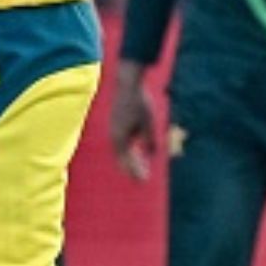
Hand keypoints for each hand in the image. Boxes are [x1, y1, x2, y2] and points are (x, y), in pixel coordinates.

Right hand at [110, 62, 157, 181]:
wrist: (127, 84)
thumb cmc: (139, 103)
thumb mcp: (148, 123)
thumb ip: (149, 140)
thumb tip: (152, 154)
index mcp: (121, 138)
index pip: (127, 161)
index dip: (135, 172)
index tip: (144, 181)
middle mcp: (114, 136)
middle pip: (122, 159)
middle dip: (132, 169)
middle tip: (142, 179)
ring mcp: (113, 130)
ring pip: (121, 151)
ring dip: (129, 160)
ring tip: (139, 167)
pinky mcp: (115, 124)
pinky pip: (121, 143)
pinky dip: (127, 150)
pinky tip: (135, 150)